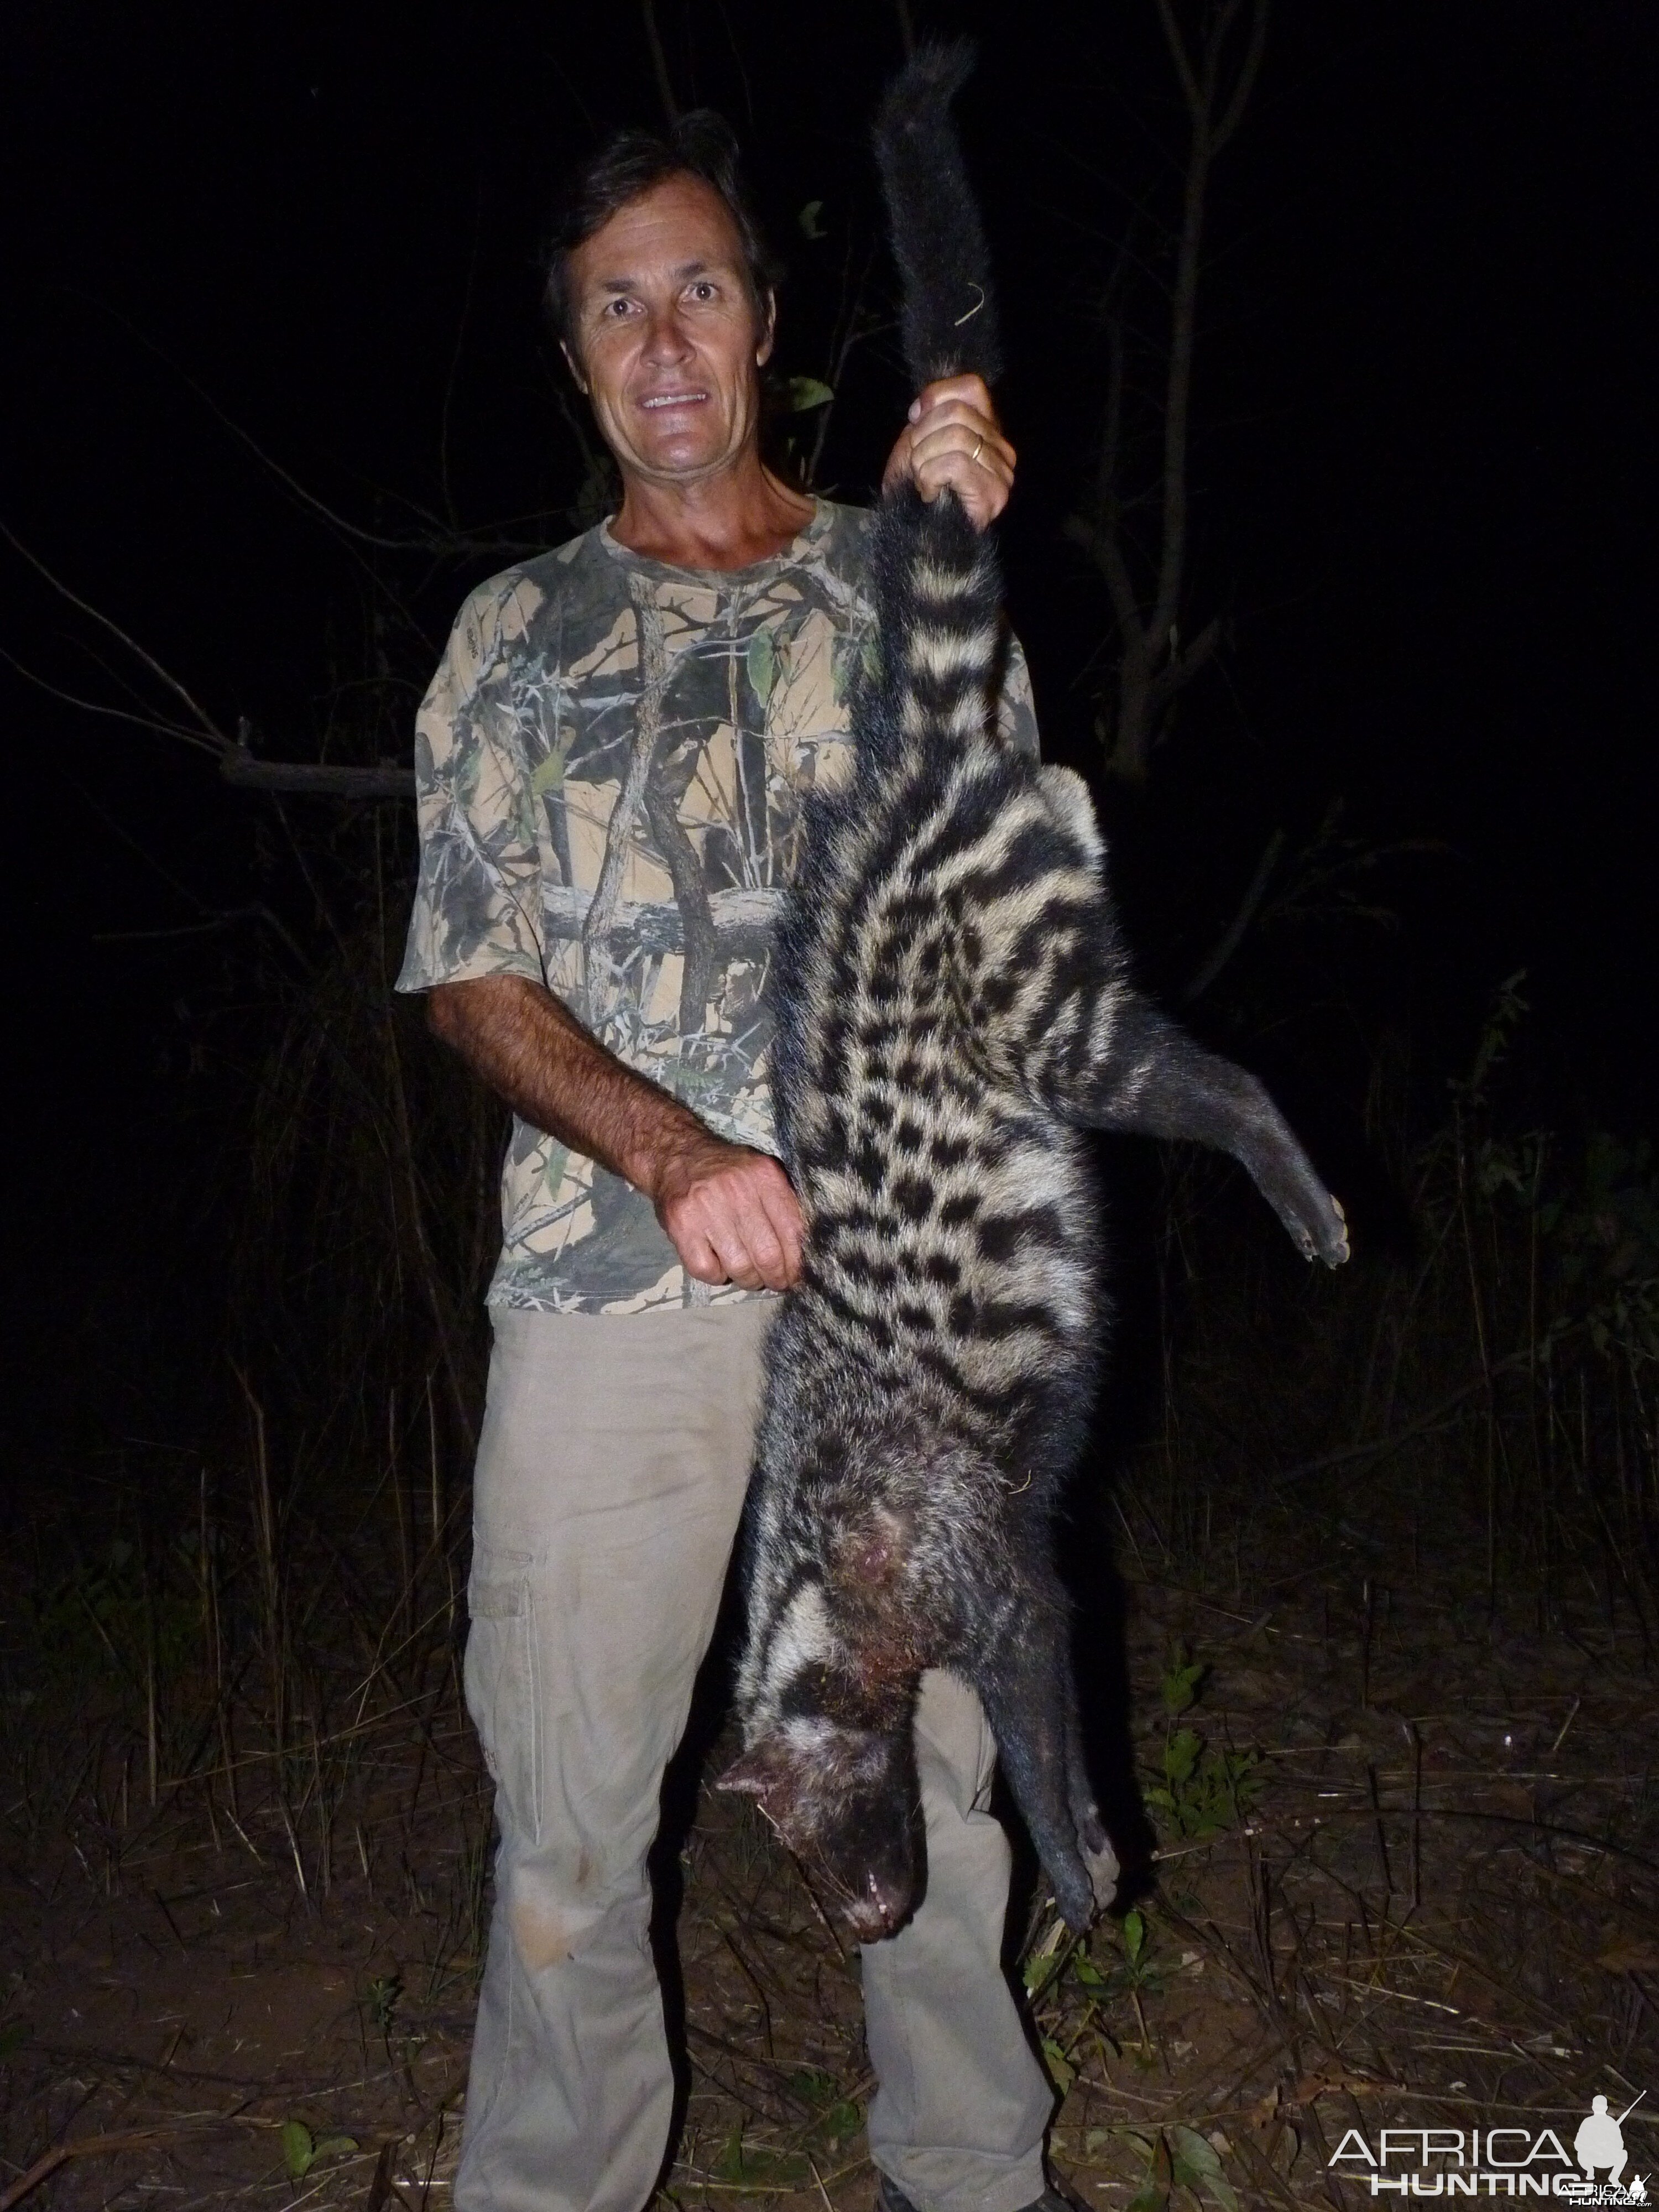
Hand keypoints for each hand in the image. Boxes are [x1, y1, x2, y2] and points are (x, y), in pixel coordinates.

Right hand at [649, 1131, 804, 1291]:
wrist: (677, 1156)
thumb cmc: (728, 1173)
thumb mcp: (761, 1175)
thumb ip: (785, 1204)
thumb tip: (805, 1251)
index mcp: (764, 1175)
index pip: (792, 1231)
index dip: (797, 1263)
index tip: (796, 1275)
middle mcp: (736, 1189)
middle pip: (768, 1255)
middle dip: (776, 1278)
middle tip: (775, 1282)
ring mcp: (706, 1208)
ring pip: (739, 1267)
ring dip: (748, 1280)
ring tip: (748, 1274)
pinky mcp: (681, 1225)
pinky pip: (707, 1271)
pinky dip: (717, 1276)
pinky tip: (719, 1264)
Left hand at [881, 373, 1013, 530]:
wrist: (912, 538)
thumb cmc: (914, 492)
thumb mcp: (916, 443)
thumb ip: (927, 416)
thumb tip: (924, 404)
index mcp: (986, 429)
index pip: (971, 387)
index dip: (936, 397)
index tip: (915, 424)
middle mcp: (1001, 448)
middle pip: (958, 412)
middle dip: (923, 437)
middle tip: (917, 464)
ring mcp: (1002, 472)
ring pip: (957, 437)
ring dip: (924, 460)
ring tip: (923, 482)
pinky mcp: (994, 494)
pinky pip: (956, 463)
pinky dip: (931, 477)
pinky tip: (929, 494)